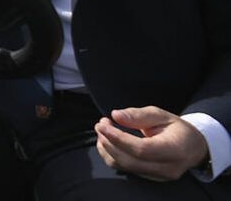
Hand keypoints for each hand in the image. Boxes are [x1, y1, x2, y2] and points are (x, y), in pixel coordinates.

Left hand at [95, 106, 209, 181]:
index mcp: (175, 150)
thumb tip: (116, 115)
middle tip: (100, 124)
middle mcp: (168, 168)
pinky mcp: (149, 177)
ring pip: (124, 166)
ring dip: (107, 148)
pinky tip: (108, 141)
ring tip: (103, 130)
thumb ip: (138, 115)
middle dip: (109, 142)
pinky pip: (125, 169)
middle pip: (130, 161)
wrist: (193, 147)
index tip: (103, 125)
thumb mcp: (161, 115)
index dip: (119, 138)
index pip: (142, 149)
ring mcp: (159, 176)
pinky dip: (111, 155)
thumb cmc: (177, 129)